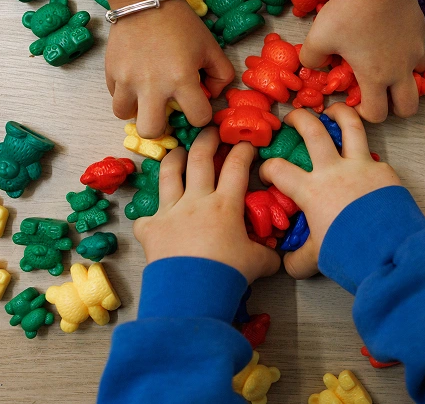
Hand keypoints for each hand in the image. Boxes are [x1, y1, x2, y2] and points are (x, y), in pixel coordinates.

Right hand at [106, 0, 234, 138]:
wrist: (145, 1)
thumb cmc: (182, 25)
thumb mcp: (211, 48)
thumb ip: (222, 75)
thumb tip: (213, 95)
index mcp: (182, 79)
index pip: (198, 118)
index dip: (202, 115)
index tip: (198, 105)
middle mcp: (152, 85)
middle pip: (152, 130)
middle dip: (162, 126)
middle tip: (166, 111)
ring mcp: (127, 80)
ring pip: (125, 116)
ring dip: (138, 110)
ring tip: (147, 97)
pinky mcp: (110, 73)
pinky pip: (115, 97)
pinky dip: (125, 94)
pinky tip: (136, 81)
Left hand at [133, 128, 279, 283]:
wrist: (192, 293)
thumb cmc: (228, 274)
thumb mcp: (257, 263)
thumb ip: (268, 254)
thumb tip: (277, 255)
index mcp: (225, 205)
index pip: (237, 167)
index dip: (243, 150)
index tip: (246, 143)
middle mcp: (196, 201)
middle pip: (200, 158)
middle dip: (207, 139)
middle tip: (211, 131)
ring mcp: (171, 212)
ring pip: (170, 174)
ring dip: (174, 158)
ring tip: (178, 150)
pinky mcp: (151, 229)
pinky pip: (146, 218)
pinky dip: (151, 216)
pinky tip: (154, 217)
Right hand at [259, 104, 400, 278]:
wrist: (388, 250)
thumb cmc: (348, 251)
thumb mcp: (317, 258)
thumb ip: (298, 259)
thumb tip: (287, 263)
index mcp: (311, 190)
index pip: (278, 169)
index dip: (267, 167)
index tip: (266, 171)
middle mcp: (334, 170)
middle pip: (313, 131)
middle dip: (299, 118)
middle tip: (292, 117)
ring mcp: (361, 166)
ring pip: (350, 125)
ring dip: (340, 112)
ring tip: (332, 109)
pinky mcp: (384, 170)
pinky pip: (374, 157)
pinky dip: (367, 156)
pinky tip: (366, 164)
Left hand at [299, 0, 424, 122]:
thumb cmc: (350, 11)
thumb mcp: (319, 36)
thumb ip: (311, 58)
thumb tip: (312, 66)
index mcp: (375, 77)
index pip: (377, 114)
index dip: (364, 115)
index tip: (353, 102)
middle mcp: (399, 71)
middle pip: (408, 108)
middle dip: (395, 109)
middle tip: (379, 96)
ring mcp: (414, 53)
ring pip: (417, 80)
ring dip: (405, 82)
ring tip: (388, 69)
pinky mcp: (421, 35)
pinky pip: (419, 55)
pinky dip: (409, 58)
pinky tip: (394, 46)